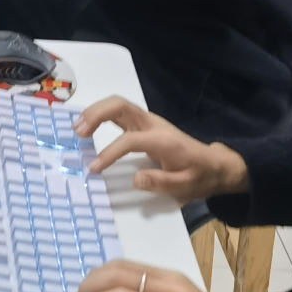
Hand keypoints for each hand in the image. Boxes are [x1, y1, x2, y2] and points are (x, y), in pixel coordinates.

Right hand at [75, 97, 248, 202]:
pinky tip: (88, 126)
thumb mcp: (186, 186)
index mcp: (162, 140)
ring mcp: (148, 122)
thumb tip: (136, 179)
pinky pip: (119, 113)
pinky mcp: (143, 125)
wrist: (213, 164)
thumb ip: (162, 182)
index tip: (94, 168)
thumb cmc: (199, 176)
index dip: (110, 152)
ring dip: (95, 112)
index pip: (130, 140)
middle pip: (121, 106)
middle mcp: (153, 125)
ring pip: (118, 105)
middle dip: (97, 114)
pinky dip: (101, 115)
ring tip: (78, 129)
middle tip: (78, 132)